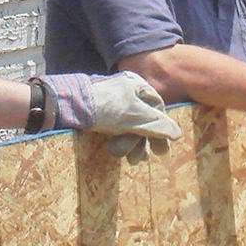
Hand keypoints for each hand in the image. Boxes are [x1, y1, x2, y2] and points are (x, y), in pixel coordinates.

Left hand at [35, 71, 182, 154]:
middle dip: (143, 141)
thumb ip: (158, 126)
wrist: (67, 107)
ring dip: (130, 144)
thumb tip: (177, 133)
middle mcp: (126, 90)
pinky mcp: (100, 112)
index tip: (160, 149)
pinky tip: (117, 151)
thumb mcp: (135, 117)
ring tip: (129, 160)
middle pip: (143, 119)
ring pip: (129, 125)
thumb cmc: (105, 108)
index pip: (157, 108)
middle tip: (142, 160)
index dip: (161, 130)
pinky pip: (116, 127)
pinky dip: (119, 140)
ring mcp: (113, 101)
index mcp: (137, 85)